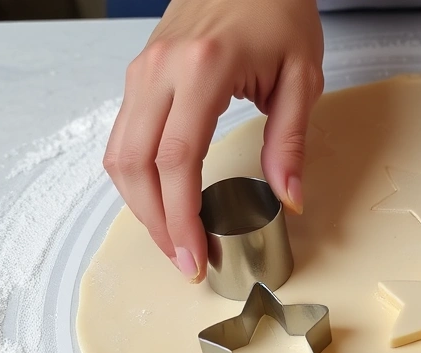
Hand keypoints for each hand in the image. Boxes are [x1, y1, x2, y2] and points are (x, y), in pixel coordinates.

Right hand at [103, 0, 323, 281]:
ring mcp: (142, 70)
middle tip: (184, 259)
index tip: (195, 255)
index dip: (181, 217)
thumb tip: (288, 198)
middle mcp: (160, 70)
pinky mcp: (139, 73)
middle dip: (155, 223)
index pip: (176, 160)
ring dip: (139, 204)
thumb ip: (290, 141)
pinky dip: (136, 176)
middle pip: (135, 164)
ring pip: (118, 153)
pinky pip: (122, 135)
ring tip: (173, 238)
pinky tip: (160, 199)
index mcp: (202, 70)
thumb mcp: (302, 76)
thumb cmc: (278, 9)